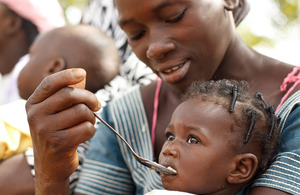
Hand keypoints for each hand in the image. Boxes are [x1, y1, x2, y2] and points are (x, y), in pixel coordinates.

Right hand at [26, 68, 100, 193]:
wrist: (50, 165)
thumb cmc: (57, 133)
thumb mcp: (55, 113)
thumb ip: (67, 93)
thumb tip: (82, 74)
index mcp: (33, 104)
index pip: (50, 83)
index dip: (67, 75)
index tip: (82, 73)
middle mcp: (35, 115)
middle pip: (70, 95)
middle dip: (90, 98)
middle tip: (97, 105)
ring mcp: (45, 130)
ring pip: (81, 111)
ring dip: (91, 117)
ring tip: (87, 122)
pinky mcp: (58, 143)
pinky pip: (87, 128)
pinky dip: (91, 130)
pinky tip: (84, 135)